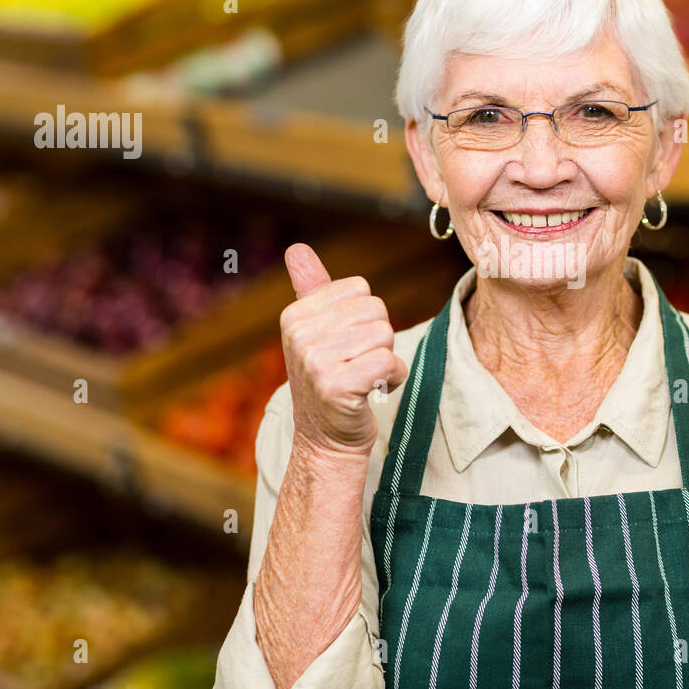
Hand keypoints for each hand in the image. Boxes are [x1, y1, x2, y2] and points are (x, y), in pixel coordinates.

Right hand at [280, 243, 407, 455]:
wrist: (325, 440)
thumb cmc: (329, 380)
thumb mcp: (315, 332)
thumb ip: (311, 289)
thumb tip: (296, 248)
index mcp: (295, 315)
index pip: (360, 289)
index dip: (365, 318)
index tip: (346, 345)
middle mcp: (300, 335)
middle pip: (376, 310)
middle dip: (378, 339)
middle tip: (357, 365)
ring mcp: (315, 361)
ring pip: (385, 334)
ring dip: (386, 360)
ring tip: (363, 378)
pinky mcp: (336, 387)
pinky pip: (389, 362)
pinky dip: (393, 378)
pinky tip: (372, 392)